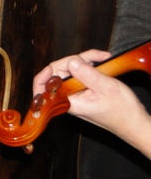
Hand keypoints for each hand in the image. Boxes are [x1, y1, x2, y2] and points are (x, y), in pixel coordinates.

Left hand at [33, 50, 150, 158]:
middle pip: (58, 72)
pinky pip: (81, 72)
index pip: (43, 89)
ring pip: (71, 69)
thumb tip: (71, 62)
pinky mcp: (84, 88)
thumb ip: (87, 75)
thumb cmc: (122, 111)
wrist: (134, 121)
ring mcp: (76, 92)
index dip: (43, 76)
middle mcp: (68, 96)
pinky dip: (90, 64)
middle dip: (74, 60)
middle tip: (94, 57)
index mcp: (68, 101)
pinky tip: (102, 60)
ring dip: (85, 60)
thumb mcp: (105, 88)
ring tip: (103, 58)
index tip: (51, 66)